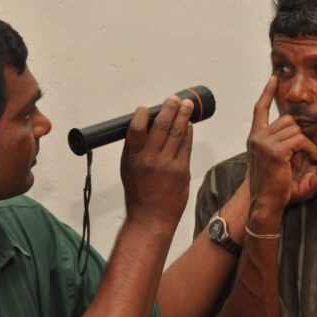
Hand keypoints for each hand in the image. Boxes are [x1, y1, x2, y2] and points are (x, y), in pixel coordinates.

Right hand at [121, 96, 193, 226]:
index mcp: (132, 158)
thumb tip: (147, 127)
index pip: (136, 128)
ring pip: (177, 133)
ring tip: (187, 106)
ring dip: (183, 116)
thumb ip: (136, 149)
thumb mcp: (128, 169)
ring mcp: (167, 165)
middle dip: (170, 108)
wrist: (151, 218)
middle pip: (161, 126)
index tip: (147, 108)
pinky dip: (188, 133)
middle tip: (175, 99)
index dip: (142, 114)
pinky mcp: (181, 171)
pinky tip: (189, 126)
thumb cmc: (138, 194)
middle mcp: (149, 159)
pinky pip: (186, 146)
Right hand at [246, 76, 316, 218]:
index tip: (274, 79)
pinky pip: (300, 140)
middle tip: (306, 149)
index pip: (260, 109)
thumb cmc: (274, 184)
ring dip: (307, 143)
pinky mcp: (274, 151)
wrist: (265, 202)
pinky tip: (310, 159)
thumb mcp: (275, 158)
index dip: (267, 93)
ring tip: (308, 158)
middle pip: (287, 119)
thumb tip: (298, 127)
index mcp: (255, 137)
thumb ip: (282, 141)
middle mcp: (256, 137)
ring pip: (295, 129)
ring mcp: (263, 143)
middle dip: (301, 132)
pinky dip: (310, 149)